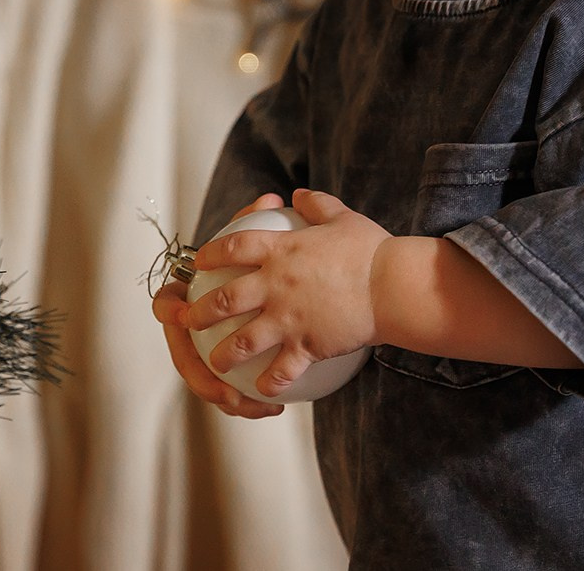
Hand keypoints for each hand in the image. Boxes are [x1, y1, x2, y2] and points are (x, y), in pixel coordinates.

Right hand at [150, 192, 286, 418]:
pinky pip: (230, 392)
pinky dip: (248, 401)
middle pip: (184, 358)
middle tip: (225, 388)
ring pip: (207, 384)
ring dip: (228, 398)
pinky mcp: (222, 375)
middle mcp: (188, 332)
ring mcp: (202, 355)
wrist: (259, 291)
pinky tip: (278, 405)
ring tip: (260, 407)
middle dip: (200, 377)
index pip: (166, 305)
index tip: (184, 315)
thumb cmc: (252, 263)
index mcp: (185, 300)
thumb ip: (256, 221)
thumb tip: (270, 200)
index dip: (169, 312)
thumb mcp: (255, 240)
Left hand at [182, 188, 389, 399]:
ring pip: (242, 340)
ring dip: (223, 353)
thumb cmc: (371, 250)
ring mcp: (288, 318)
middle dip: (201, 311)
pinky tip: (261, 389)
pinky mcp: (306, 345)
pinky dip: (267, 383)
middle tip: (190, 319)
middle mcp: (276, 284)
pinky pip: (280, 370)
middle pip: (225, 299)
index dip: (212, 253)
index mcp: (282, 250)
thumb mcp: (342, 217)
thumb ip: (316, 205)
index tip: (200, 261)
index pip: (234, 247)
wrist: (392, 287)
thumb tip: (299, 195)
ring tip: (215, 361)